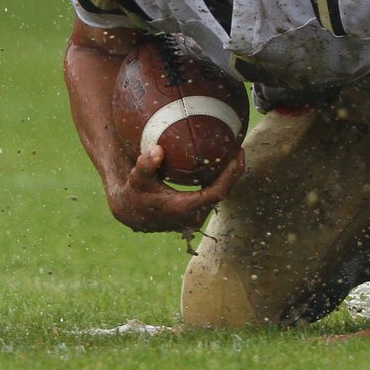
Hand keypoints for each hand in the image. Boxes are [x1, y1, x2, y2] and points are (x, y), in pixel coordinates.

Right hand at [107, 145, 244, 232]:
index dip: (229, 175)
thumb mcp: (137, 178)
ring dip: (228, 178)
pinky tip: (222, 166)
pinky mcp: (194, 215)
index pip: (216, 192)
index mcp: (184, 208)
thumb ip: (145, 165)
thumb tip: (158, 151)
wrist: (131, 212)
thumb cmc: (135, 192)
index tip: (237, 155)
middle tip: (239, 150)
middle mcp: (193, 217)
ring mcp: (195, 218)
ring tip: (235, 156)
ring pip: (219, 196)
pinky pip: (213, 197)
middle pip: (222, 194)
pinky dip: (220, 182)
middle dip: (233, 173)